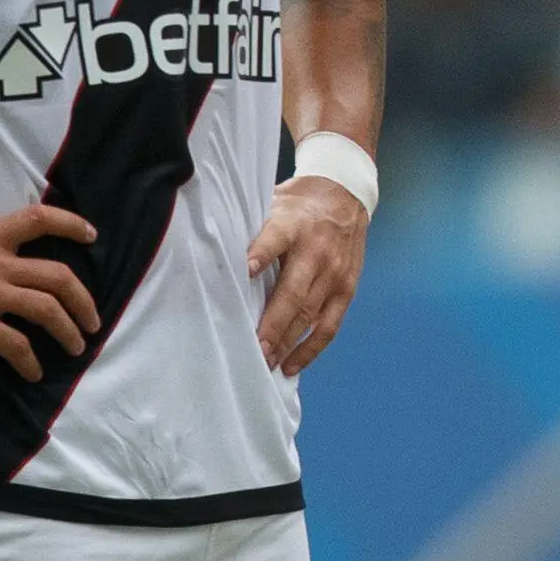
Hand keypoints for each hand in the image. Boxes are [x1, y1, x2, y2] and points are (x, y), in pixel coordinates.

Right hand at [0, 205, 100, 380]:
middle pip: (59, 277)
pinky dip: (30, 360)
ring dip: (69, 331)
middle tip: (93, 321)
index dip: (71, 224)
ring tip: (76, 347)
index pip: (40, 219)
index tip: (92, 235)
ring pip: (47, 310)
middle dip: (84, 301)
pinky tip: (33, 371)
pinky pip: (14, 344)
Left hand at [247, 174, 368, 373]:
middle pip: (293, 292)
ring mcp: (335, 273)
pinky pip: (329, 325)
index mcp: (292, 225)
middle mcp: (316, 251)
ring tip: (267, 364)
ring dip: (287, 342)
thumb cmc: (298, 205)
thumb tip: (212, 256)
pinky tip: (292, 365)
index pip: (274, 241)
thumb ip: (252, 230)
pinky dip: (311, 348)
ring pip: (310, 315)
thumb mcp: (273, 203)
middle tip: (253, 351)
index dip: (260, 256)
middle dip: (272, 325)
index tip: (245, 272)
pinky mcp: (346, 288)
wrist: (345, 195)